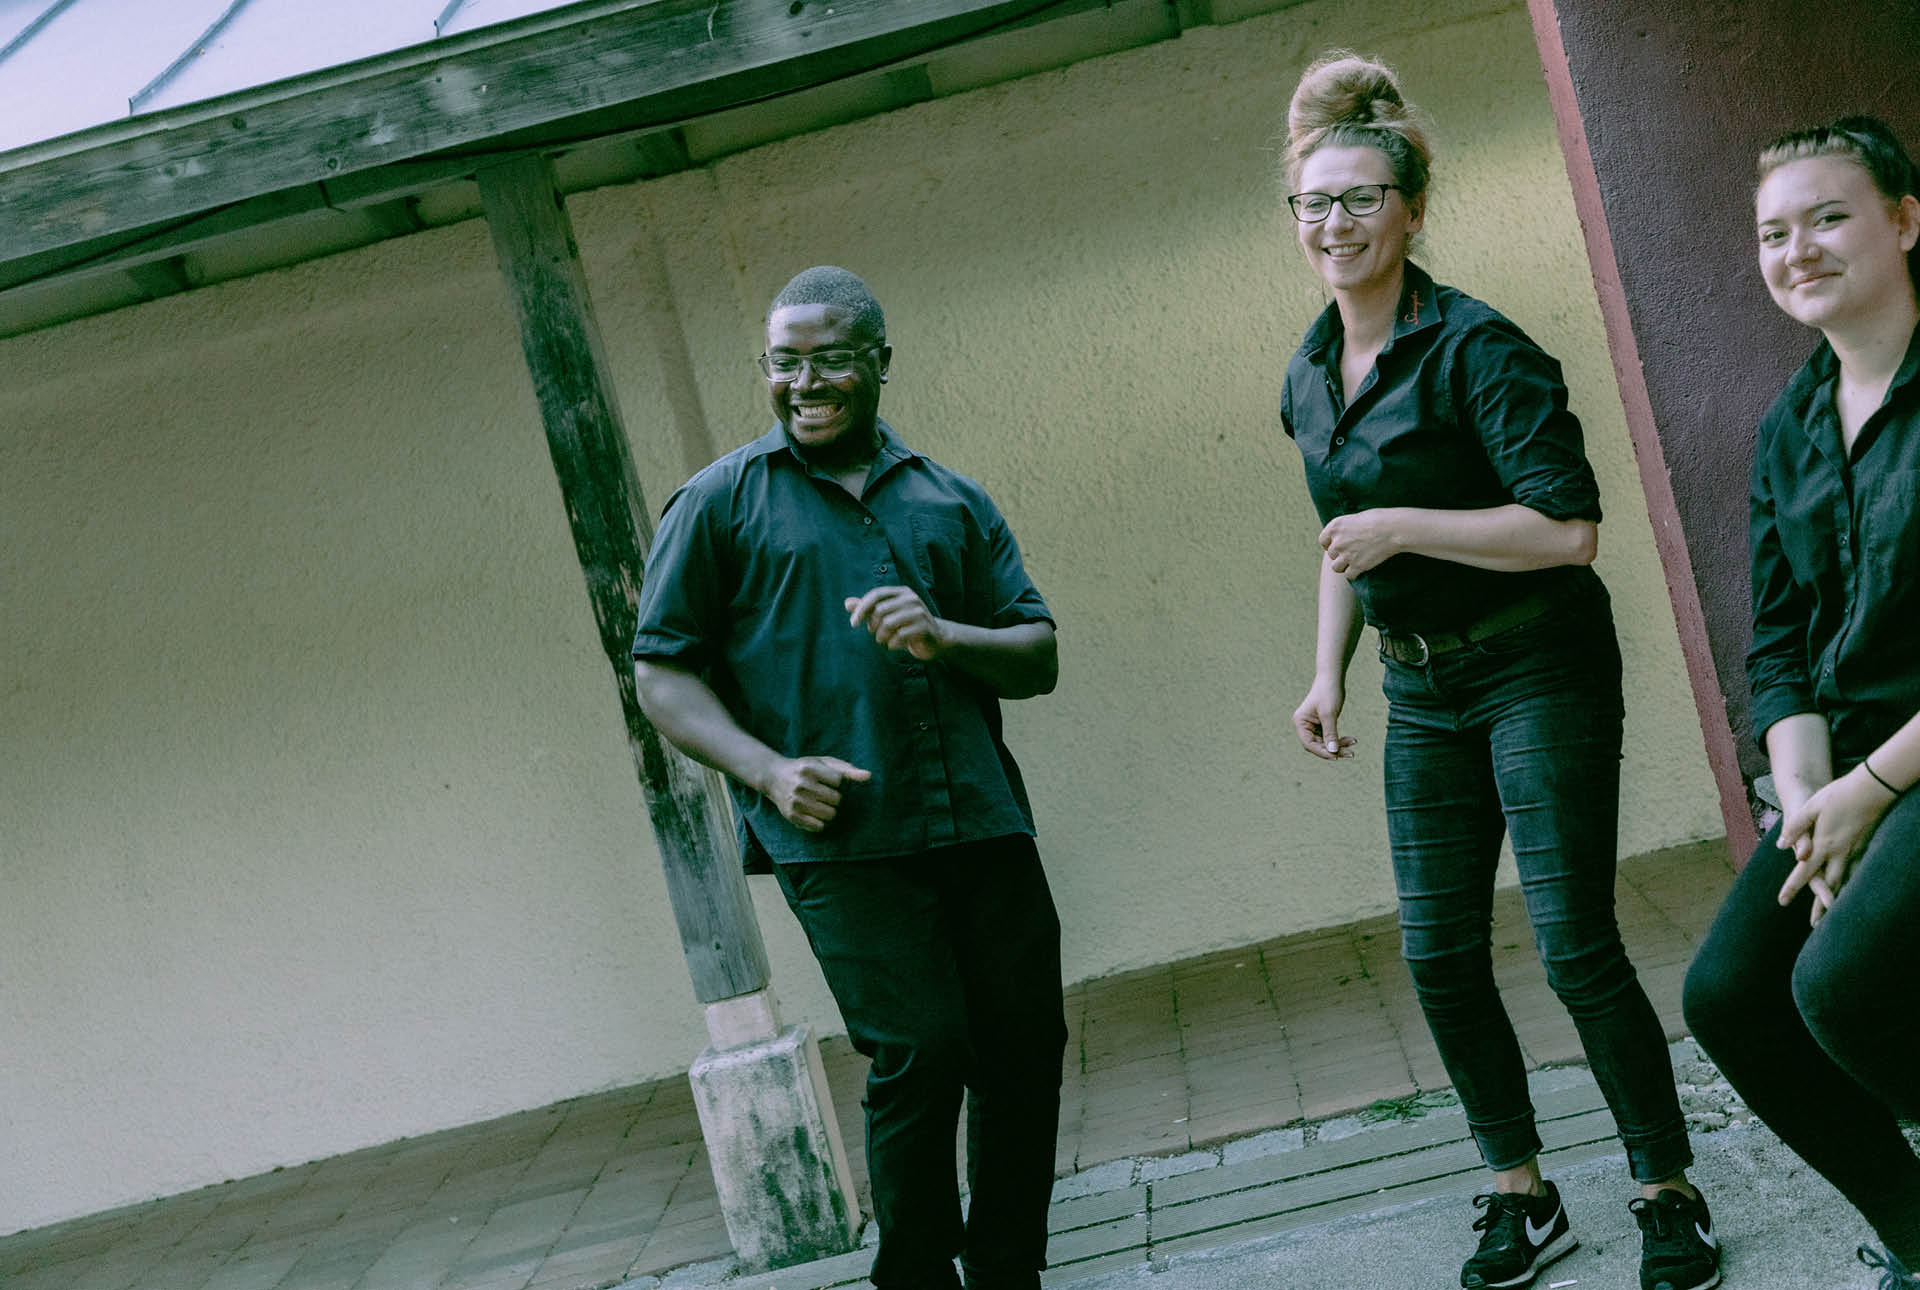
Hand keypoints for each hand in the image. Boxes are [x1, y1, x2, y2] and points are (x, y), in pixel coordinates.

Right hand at [764, 755, 871, 832]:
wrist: (774, 777)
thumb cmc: (805, 769)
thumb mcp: (824, 763)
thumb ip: (847, 770)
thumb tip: (868, 776)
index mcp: (810, 768)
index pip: (840, 782)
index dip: (840, 783)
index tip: (830, 781)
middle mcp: (801, 785)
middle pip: (837, 799)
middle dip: (835, 797)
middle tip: (825, 793)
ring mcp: (795, 802)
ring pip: (831, 815)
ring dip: (830, 811)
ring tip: (821, 803)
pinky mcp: (792, 816)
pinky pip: (819, 827)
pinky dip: (822, 822)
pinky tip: (815, 813)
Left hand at [846, 587, 948, 659]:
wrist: (935, 640)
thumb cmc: (906, 626)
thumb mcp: (886, 616)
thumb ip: (868, 609)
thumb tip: (847, 603)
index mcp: (901, 592)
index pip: (876, 594)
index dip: (862, 608)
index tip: (853, 623)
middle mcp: (911, 599)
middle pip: (881, 610)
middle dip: (873, 625)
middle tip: (875, 634)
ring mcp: (919, 612)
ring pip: (889, 623)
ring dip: (881, 636)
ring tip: (883, 640)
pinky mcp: (925, 627)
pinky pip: (900, 635)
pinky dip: (892, 644)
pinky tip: (894, 645)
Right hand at [1292, 676, 1355, 760]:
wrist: (1332, 678)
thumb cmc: (1328, 692)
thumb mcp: (1329, 714)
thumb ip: (1330, 734)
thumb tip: (1333, 752)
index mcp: (1300, 722)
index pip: (1309, 743)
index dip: (1322, 752)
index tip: (1336, 756)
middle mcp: (1304, 725)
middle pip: (1317, 745)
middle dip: (1333, 750)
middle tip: (1350, 754)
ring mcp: (1312, 726)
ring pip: (1325, 743)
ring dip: (1338, 745)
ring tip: (1353, 745)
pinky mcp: (1321, 724)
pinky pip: (1330, 737)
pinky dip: (1340, 739)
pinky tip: (1351, 740)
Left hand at [1319, 510, 1401, 578]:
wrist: (1392, 529)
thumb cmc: (1379, 519)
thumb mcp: (1356, 518)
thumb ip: (1345, 529)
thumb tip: (1343, 536)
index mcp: (1335, 527)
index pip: (1323, 540)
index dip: (1329, 544)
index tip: (1337, 546)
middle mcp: (1337, 541)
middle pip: (1331, 554)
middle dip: (1340, 555)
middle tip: (1352, 552)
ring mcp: (1346, 555)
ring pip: (1336, 567)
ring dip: (1343, 566)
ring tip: (1353, 563)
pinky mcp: (1357, 566)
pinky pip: (1349, 575)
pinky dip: (1354, 573)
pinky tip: (1361, 569)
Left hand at [1776, 765, 1896, 924]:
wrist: (1872, 788)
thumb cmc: (1838, 794)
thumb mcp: (1810, 807)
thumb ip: (1795, 827)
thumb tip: (1781, 846)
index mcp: (1823, 844)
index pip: (1804, 871)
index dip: (1792, 887)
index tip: (1782, 902)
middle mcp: (1841, 853)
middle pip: (1829, 885)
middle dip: (1820, 906)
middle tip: (1814, 926)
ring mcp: (1856, 851)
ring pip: (1846, 882)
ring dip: (1838, 899)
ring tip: (1834, 916)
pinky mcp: (1867, 848)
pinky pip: (1859, 873)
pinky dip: (1854, 886)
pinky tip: (1852, 893)